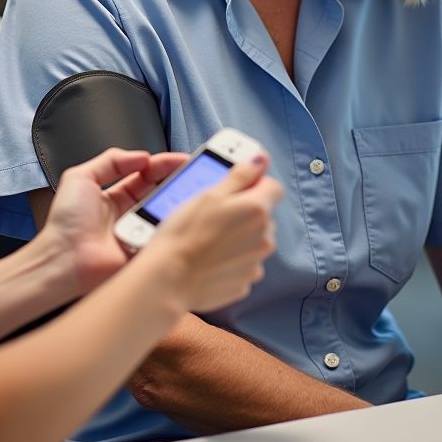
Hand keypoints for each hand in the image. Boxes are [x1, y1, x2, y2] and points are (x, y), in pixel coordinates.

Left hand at [41, 148, 190, 295]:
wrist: (62, 260)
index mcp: (114, 196)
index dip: (162, 164)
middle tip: (193, 169)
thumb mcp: (80, 177)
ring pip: (166, 213)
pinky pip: (165, 236)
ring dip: (178, 200)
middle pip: (160, 192)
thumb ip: (110, 161)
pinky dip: (174, 225)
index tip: (180, 158)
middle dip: (176, 179)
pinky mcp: (145, 251)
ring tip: (193, 187)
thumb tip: (141, 156)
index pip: (145, 175)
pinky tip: (184, 213)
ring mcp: (139, 233)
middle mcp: (130, 214)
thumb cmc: (65, 222)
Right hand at [148, 155, 282, 313]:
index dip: (254, 184)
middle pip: (262, 215)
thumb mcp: (208, 194)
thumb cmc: (184, 234)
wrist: (169, 280)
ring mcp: (256, 263)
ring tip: (207, 238)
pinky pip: (243, 263)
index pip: (273, 187)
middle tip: (214, 213)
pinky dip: (231, 259)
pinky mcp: (245, 283)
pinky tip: (209, 258)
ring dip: (238, 236)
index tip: (235, 187)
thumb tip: (260, 159)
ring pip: (253, 240)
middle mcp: (265, 238)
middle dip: (243, 211)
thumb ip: (240, 176)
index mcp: (257, 210)